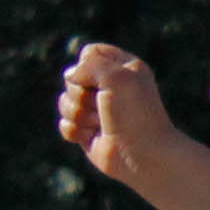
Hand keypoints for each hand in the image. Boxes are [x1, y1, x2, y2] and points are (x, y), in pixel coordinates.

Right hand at [57, 44, 187, 186]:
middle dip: (82, 95)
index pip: (91, 52)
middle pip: (72, 78)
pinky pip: (65, 124)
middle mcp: (111, 87)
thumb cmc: (136, 115)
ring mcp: (98, 110)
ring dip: (79, 115)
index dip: (89, 65)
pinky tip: (92, 137)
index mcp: (124, 68)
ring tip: (101, 124)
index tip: (106, 79)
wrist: (145, 156)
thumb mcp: (117, 77)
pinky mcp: (88, 132)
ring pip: (65, 102)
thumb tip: (70, 76)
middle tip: (104, 107)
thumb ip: (90, 64)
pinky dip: (75, 131)